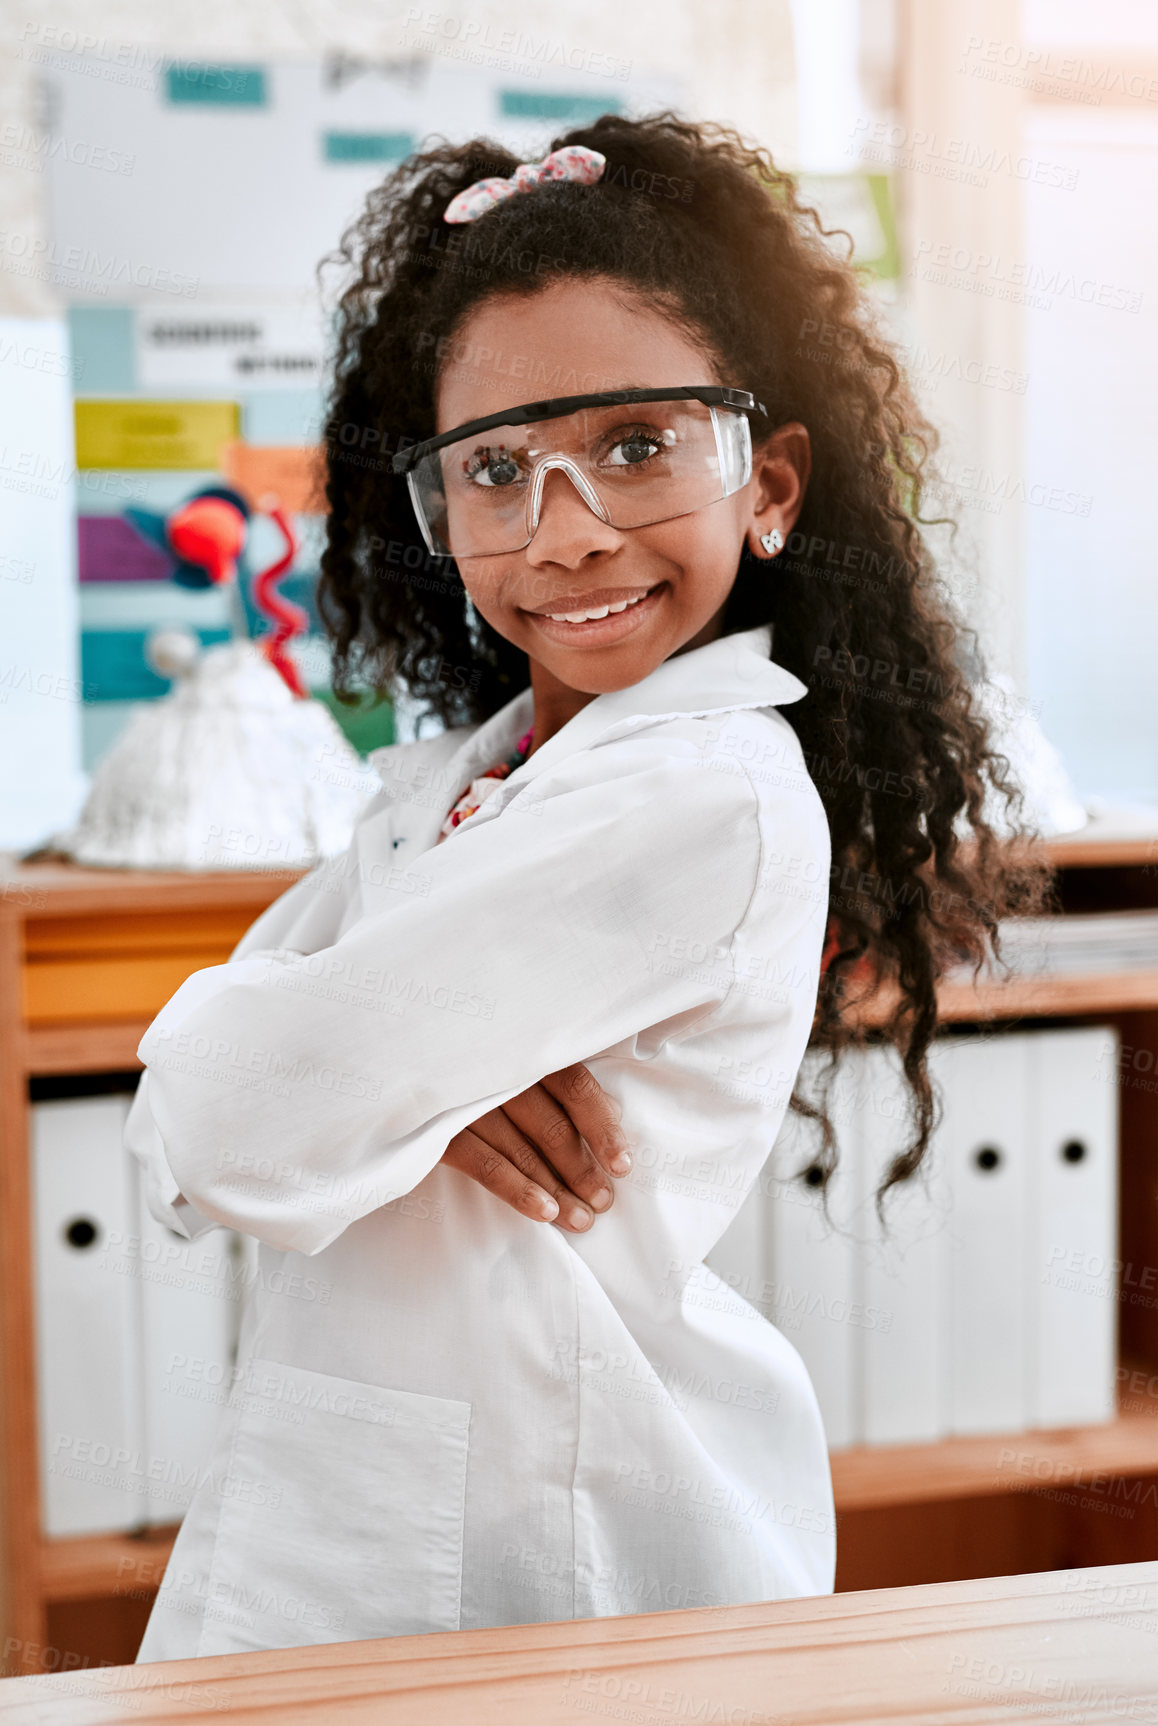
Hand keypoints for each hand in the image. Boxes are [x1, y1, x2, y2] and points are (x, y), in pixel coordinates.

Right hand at [440, 1063, 631, 1230]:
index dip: (602, 1128)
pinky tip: (544, 1212)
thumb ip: (563, 1080)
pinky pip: (485, 1164)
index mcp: (523, 1046)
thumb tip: (611, 1112)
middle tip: (603, 1200)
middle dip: (582, 1168)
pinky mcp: (437, 1127)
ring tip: (581, 1219)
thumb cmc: (471, 1059)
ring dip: (557, 1189)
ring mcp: (465, 1098)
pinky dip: (518, 1190)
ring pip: (522, 1151)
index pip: (575, 1087)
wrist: (397, 1053)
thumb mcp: (520, 1057)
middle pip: (551, 1125)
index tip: (622, 1165)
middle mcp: (497, 1068)